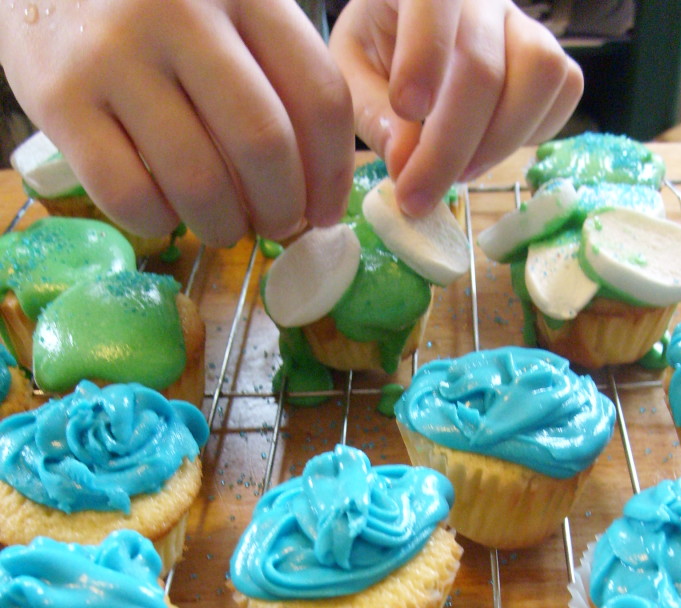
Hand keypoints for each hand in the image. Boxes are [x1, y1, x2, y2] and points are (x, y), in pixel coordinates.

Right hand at [0, 0, 355, 246]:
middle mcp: (181, 12)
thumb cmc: (151, 6)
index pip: (318, 97)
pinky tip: (163, 214)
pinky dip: (158, 223)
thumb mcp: (223, 8)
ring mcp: (115, 54)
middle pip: (263, 145)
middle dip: (282, 209)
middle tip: (275, 226)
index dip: (333, 174)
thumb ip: (272, 73)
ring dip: (223, 226)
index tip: (326, 213)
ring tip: (222, 226)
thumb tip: (316, 188)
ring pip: (198, 181)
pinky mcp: (59, 97)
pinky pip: (128, 193)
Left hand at [329, 0, 583, 216]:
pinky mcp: (552, 57)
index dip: (424, 56)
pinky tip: (492, 150)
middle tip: (416, 197)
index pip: (435, 1)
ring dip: (499, 142)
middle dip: (448, 147)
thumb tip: (405, 162)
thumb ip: (372, 113)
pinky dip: (533, 134)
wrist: (411, 36)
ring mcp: (524, 24)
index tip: (407, 109)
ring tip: (460, 174)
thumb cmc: (379, 53)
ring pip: (540, 74)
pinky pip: (564, 90)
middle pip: (483, 68)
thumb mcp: (353, 76)